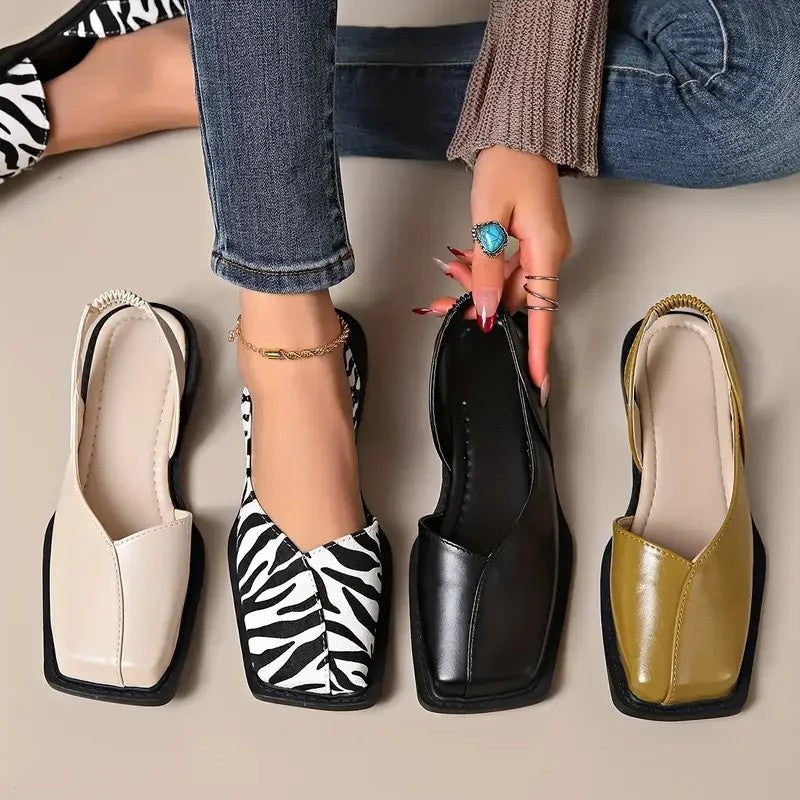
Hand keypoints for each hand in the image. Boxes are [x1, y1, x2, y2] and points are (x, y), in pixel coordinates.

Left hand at [419, 146, 570, 394]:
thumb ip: (486, 268)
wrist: (521, 128)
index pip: (542, 312)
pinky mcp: (529, 241)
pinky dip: (481, 275)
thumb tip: (486, 311)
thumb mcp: (488, 219)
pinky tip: (457, 273)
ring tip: (441, 290)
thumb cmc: (508, 163)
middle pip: (517, 301)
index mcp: (547, 250)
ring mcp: (540, 248)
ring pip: (507, 287)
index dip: (536, 349)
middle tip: (441, 311)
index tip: (537, 381)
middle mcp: (549, 254)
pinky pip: (506, 270)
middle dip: (480, 311)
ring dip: (476, 292)